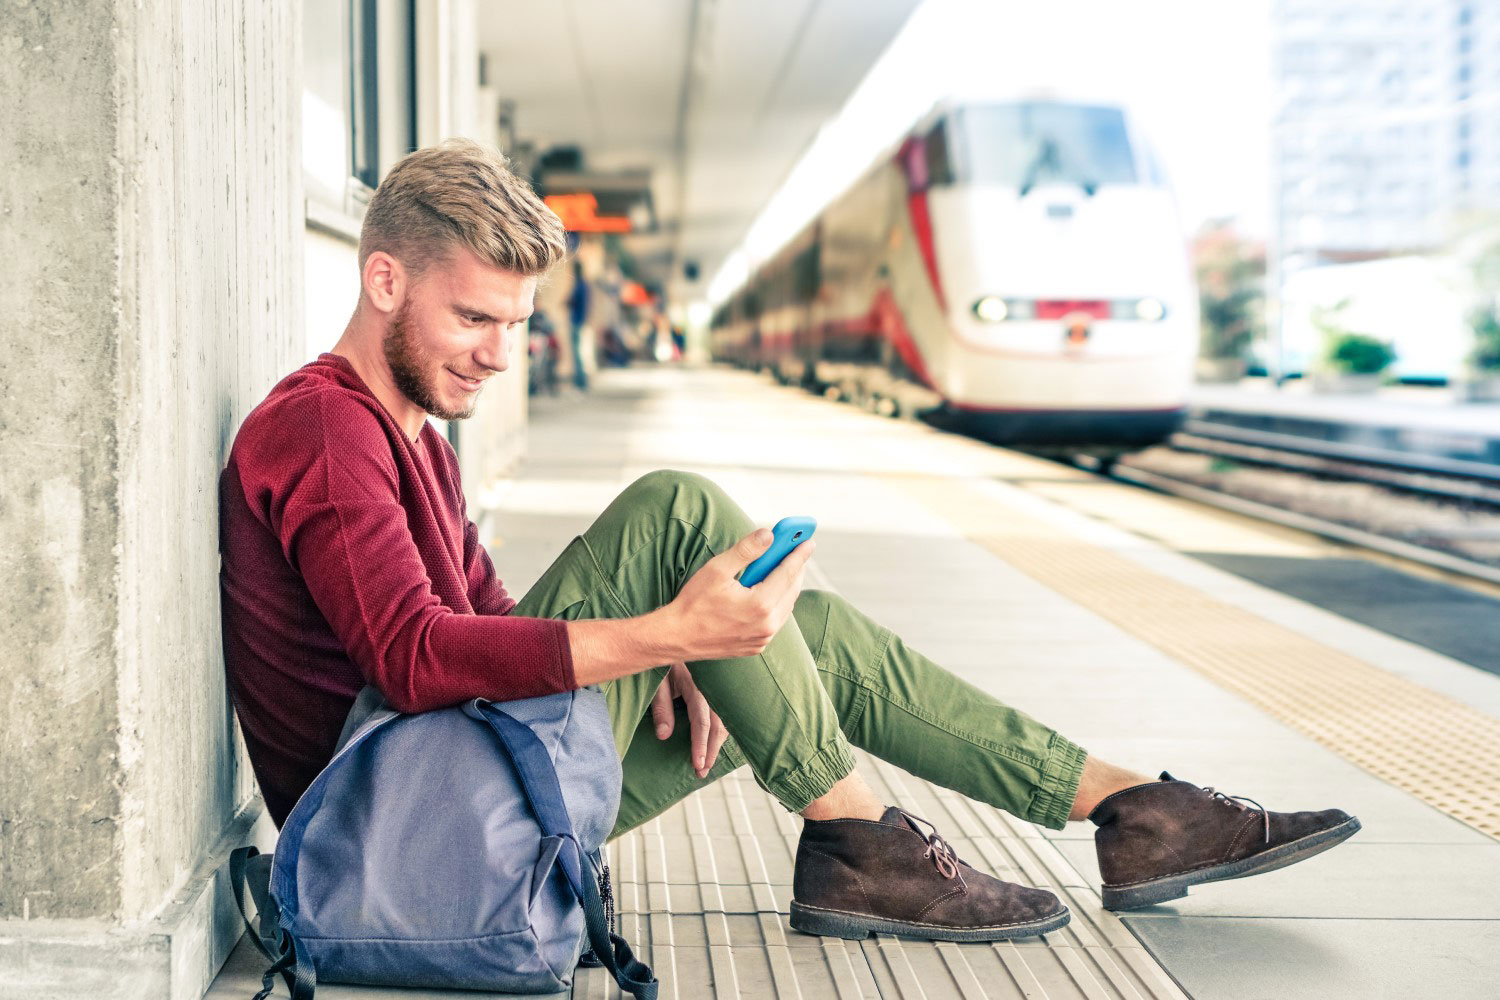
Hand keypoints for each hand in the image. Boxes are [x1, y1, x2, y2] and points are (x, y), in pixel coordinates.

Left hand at [651, 662, 727, 777]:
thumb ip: (661, 707)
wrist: (676, 639)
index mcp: (697, 685)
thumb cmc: (663, 661)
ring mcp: (717, 689)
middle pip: (719, 725)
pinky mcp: (718, 690)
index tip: (697, 765)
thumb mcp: (656, 682)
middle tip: (702, 772)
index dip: (700, 744)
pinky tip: (715, 743)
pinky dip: (722, 730)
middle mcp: (712, 689)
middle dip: (711, 751)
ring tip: (707, 763)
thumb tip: (664, 736)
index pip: (702, 720)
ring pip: (726, 720)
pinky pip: (726, 713)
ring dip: (717, 743)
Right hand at [659, 528, 814, 661]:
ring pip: (786, 607)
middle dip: (796, 568)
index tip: (809, 541)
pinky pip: (776, 621)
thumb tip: (769, 534)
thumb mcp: (717, 569)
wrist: (676, 637)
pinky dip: (778, 603)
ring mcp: (763, 638)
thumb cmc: (694, 602)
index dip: (799, 554)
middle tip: (798, 550)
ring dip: (788, 586)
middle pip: (791, 590)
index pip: (788, 573)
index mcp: (760, 604)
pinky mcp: (757, 646)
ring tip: (786, 568)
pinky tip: (771, 591)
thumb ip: (746, 550)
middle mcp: (767, 624)